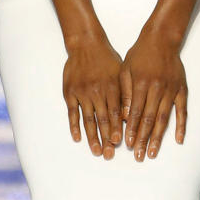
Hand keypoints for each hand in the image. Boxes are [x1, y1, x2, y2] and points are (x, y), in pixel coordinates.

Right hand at [63, 33, 123, 157]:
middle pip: (103, 120)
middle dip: (106, 139)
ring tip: (95, 151)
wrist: (86, 44)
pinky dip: (74, 126)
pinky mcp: (70, 92)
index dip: (118, 130)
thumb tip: (129, 115)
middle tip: (108, 155)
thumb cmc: (107, 59)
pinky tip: (77, 138)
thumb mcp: (121, 73)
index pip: (116, 114)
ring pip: (88, 119)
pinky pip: (72, 113)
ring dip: (92, 137)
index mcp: (112, 88)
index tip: (120, 144)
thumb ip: (125, 94)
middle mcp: (97, 92)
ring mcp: (82, 93)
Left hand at [121, 27, 187, 160]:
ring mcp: (171, 91)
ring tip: (153, 152)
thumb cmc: (140, 54)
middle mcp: (157, 89)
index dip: (132, 130)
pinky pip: (182, 111)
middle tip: (139, 155)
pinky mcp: (181, 90)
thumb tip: (123, 116)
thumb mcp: (125, 70)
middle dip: (143, 139)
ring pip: (164, 119)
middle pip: (149, 120)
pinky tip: (179, 140)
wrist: (161, 39)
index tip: (128, 144)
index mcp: (141, 85)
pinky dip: (181, 126)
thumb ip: (125, 93)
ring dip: (158, 137)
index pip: (135, 113)